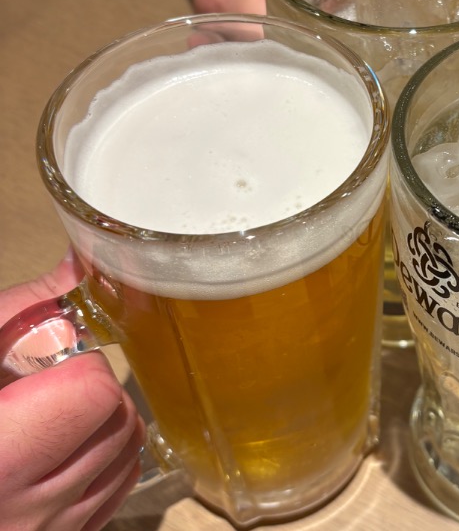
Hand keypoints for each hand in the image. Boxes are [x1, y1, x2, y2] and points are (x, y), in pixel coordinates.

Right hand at [0, 253, 145, 530]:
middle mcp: (24, 510)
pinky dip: (106, 458)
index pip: (93, 394)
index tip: (43, 362)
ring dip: (105, 420)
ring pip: (128, 454)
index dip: (75, 365)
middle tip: (45, 385)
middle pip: (119, 421)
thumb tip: (82, 266)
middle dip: (93, 388)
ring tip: (51, 412)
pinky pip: (117, 490)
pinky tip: (64, 445)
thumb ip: (17, 313)